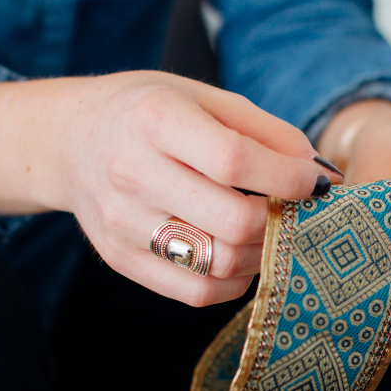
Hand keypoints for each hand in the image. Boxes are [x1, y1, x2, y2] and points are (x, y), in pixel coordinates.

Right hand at [0, 71, 337, 306]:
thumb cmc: (151, 113)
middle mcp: (132, 171)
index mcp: (156, 119)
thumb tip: (320, 173)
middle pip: (232, 221)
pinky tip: (239, 256)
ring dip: (261, 254)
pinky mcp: (119, 258)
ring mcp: (122, 221)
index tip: (314, 181)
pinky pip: (195, 292)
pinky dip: (233, 281)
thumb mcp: (204, 98)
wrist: (70, 140)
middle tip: (292, 211)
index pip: (235, 161)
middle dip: (279, 221)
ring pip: (218, 262)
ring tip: (267, 232)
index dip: (288, 177)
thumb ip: (265, 132)